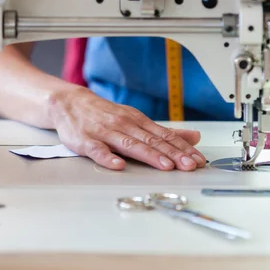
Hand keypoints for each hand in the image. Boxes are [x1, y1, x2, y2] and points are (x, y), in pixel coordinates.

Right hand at [46, 87, 205, 170]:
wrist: (71, 103)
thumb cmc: (105, 115)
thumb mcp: (137, 120)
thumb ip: (164, 132)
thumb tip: (194, 137)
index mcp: (139, 121)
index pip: (165, 136)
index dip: (183, 149)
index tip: (198, 160)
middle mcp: (125, 125)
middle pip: (152, 141)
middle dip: (173, 154)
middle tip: (189, 166)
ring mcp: (106, 133)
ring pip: (130, 145)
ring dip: (149, 155)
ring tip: (165, 166)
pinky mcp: (87, 141)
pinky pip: (98, 150)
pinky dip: (108, 158)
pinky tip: (118, 165)